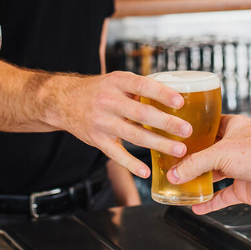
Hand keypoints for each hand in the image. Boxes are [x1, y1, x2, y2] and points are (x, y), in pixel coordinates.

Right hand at [55, 71, 191, 178]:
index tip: (180, 102)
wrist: (64, 101)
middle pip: (141, 113)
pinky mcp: (97, 139)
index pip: (142, 85)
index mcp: (117, 81)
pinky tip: (146, 170)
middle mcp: (109, 101)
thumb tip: (173, 96)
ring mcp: (102, 121)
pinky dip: (131, 164)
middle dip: (166, 123)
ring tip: (178, 149)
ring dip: (158, 143)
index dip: (162, 94)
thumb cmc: (99, 90)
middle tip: (186, 130)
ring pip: (134, 135)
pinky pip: (116, 154)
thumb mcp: (116, 80)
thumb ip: (139, 88)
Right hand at [167, 114, 250, 213]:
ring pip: (214, 174)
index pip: (208, 126)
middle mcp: (236, 146)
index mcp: (233, 127)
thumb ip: (195, 164)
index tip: (176, 137)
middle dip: (192, 159)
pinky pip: (223, 195)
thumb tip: (175, 173)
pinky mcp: (244, 187)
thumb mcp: (220, 153)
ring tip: (179, 184)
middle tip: (173, 164)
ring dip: (199, 180)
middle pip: (208, 152)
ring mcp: (240, 168)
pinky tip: (197, 205)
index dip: (193, 131)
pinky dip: (210, 201)